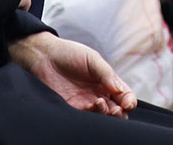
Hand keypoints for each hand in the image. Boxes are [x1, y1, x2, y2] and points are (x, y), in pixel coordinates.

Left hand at [9, 32, 136, 116]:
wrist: (43, 57)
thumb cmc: (68, 53)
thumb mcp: (92, 58)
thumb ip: (106, 73)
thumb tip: (120, 89)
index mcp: (106, 81)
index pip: (124, 95)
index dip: (129, 101)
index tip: (128, 103)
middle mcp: (98, 94)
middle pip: (117, 110)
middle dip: (120, 112)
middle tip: (117, 108)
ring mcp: (85, 103)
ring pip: (103, 116)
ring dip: (107, 114)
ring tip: (102, 104)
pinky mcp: (72, 109)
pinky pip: (86, 118)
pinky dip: (93, 115)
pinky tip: (92, 105)